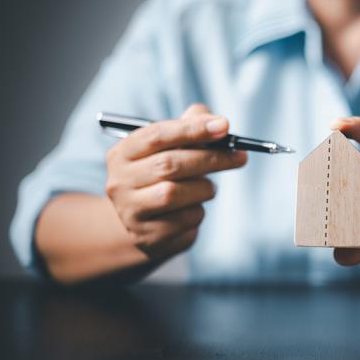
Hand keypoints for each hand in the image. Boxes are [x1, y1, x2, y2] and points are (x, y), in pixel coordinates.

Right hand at [105, 104, 246, 259]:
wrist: (145, 222)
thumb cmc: (162, 176)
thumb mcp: (170, 148)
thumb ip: (190, 127)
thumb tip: (217, 122)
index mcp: (122, 153)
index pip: (156, 135)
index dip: (192, 129)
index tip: (224, 126)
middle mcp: (119, 182)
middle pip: (168, 165)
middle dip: (210, 158)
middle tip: (239, 156)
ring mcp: (130, 212)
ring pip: (175, 194)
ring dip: (204, 188)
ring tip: (208, 187)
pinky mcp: (147, 236)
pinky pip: (184, 219)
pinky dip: (199, 210)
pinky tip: (195, 207)